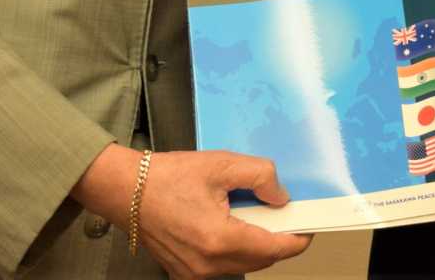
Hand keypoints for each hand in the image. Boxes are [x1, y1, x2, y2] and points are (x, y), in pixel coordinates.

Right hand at [73, 145, 309, 278]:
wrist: (125, 191)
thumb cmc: (168, 176)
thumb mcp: (220, 164)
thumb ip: (259, 176)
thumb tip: (281, 197)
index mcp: (220, 239)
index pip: (275, 249)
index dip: (298, 237)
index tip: (309, 225)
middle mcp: (208, 265)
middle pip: (262, 260)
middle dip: (276, 238)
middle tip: (280, 212)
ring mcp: (195, 273)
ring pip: (243, 265)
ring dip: (255, 244)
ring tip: (251, 214)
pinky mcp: (185, 273)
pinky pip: (223, 266)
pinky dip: (234, 249)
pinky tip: (228, 224)